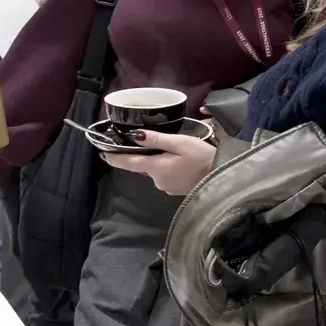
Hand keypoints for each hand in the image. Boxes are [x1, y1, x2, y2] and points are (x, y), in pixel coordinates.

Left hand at [102, 129, 216, 195]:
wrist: (222, 177)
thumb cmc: (201, 157)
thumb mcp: (179, 142)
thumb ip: (156, 139)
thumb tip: (134, 136)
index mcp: (156, 168)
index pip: (129, 163)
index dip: (115, 158)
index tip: (103, 153)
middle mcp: (157, 180)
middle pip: (143, 165)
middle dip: (144, 154)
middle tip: (152, 140)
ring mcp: (166, 186)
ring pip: (155, 170)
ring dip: (157, 160)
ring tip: (171, 149)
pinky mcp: (175, 189)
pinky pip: (164, 175)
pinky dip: (166, 167)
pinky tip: (178, 161)